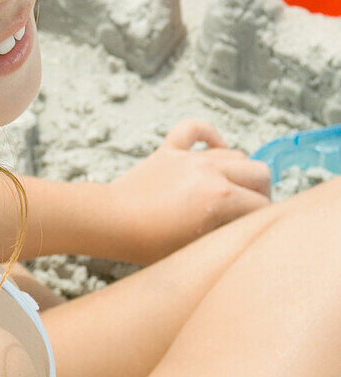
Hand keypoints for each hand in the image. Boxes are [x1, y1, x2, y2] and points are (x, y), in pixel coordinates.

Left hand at [106, 118, 272, 266]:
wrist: (111, 222)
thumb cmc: (150, 243)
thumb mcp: (199, 247)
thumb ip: (228, 233)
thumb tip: (248, 226)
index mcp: (220, 198)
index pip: (262, 204)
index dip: (265, 219)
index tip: (258, 228)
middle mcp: (210, 171)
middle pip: (258, 172)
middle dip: (261, 192)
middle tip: (250, 209)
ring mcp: (189, 157)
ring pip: (234, 154)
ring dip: (239, 171)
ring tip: (232, 189)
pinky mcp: (169, 150)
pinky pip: (194, 129)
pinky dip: (207, 134)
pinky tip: (214, 147)